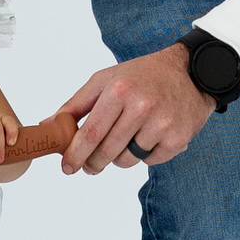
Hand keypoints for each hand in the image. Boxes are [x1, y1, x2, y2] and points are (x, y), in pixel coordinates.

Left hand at [60, 46, 212, 172]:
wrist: (190, 72)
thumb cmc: (142, 75)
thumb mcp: (106, 79)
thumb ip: (76, 104)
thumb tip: (49, 126)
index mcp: (119, 90)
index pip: (91, 132)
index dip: (75, 154)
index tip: (67, 167)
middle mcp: (141, 107)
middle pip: (107, 151)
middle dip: (93, 163)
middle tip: (89, 165)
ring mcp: (161, 124)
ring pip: (127, 160)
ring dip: (119, 158)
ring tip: (124, 141)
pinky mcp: (178, 139)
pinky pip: (149, 161)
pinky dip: (144, 155)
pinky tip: (148, 138)